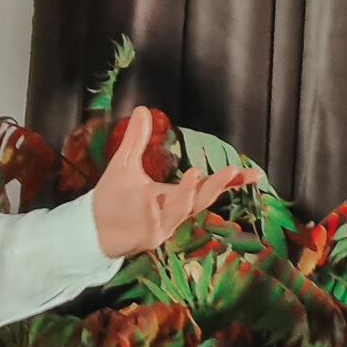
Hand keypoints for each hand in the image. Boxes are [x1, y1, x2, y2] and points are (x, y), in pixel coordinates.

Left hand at [90, 107, 261, 257]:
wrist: (91, 227)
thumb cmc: (112, 199)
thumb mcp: (125, 164)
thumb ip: (136, 140)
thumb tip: (142, 109)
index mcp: (173, 195)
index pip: (208, 188)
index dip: (231, 181)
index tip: (255, 173)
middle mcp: (171, 211)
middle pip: (200, 200)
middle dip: (216, 185)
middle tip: (231, 169)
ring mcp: (160, 226)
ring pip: (179, 211)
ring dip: (187, 193)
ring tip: (194, 174)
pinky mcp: (143, 237)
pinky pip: (151, 224)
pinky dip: (151, 210)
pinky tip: (147, 195)